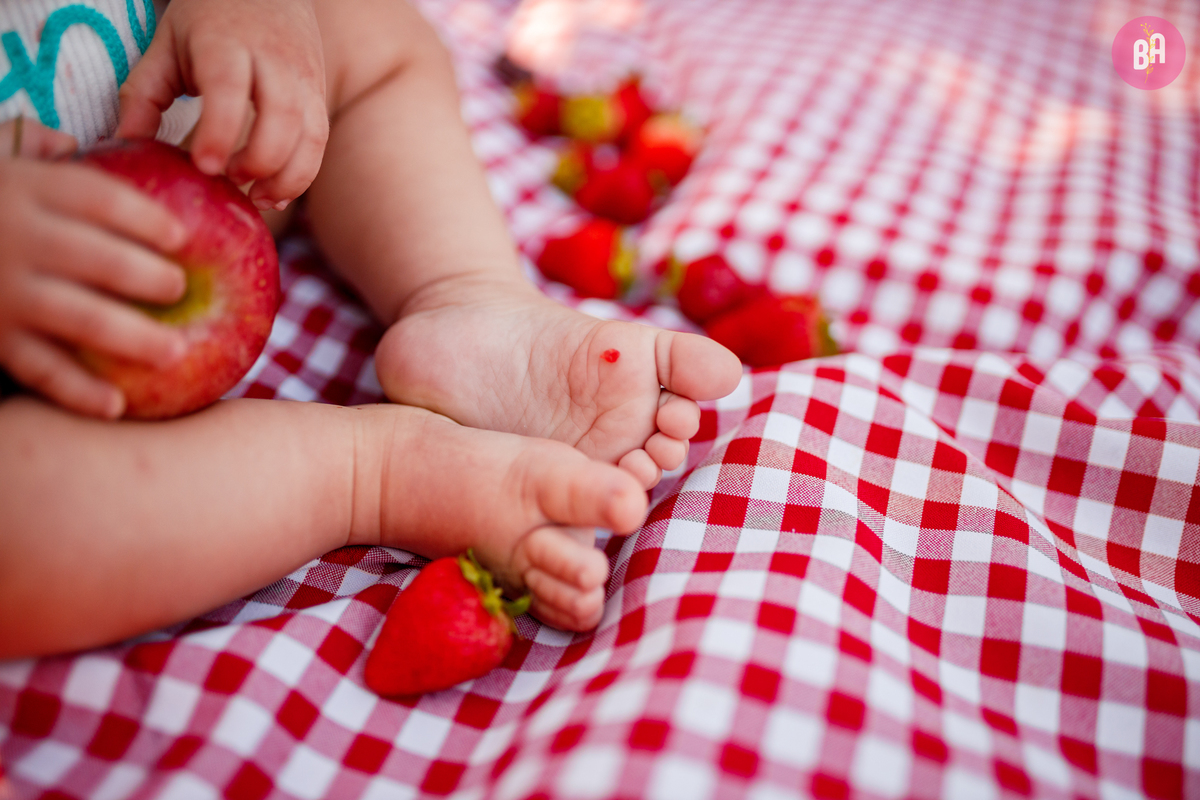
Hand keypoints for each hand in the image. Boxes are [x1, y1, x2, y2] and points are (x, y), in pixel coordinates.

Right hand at [0, 119, 189, 417]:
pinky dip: (77, 391)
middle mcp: (14, 239)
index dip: (144, 216)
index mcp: (20, 190)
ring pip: (77, 316)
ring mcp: (3, 292)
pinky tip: (116, 405)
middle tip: (180, 289)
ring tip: (175, 351)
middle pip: (96, 257)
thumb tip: (72, 141)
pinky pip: (40, 368)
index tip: (181, 235)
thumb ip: (31, 148)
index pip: (94, 196)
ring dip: (131, 337)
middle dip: (148, 276)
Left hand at [116, 0, 328, 209]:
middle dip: (260, 161)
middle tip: (228, 182)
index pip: (230, 88)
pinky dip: (301, 174)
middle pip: (282, 117)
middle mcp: (275, 59)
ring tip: (256, 199)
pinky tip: (275, 193)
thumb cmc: (208, 18)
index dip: (221, 131)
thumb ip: (144, 94)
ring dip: (287, 177)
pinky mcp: (319, 94)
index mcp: (228, 42)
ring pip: (311, 136)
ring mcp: (305, 77)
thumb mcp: (167, 43)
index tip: (205, 166)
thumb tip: (123, 144)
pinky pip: (319, 142)